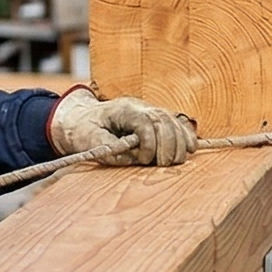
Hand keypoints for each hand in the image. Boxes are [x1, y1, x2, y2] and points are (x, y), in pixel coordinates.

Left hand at [51, 89, 196, 166]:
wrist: (82, 119)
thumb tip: (134, 157)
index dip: (150, 142)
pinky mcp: (156, 120)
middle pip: (164, 121)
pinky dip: (186, 136)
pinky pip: (178, 124)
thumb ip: (111, 149)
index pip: (146, 122)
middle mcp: (140, 107)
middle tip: (163, 164)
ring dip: (180, 142)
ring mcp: (150, 111)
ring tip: (173, 161)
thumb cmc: (84, 130)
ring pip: (174, 121)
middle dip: (168, 145)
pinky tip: (190, 149)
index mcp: (123, 110)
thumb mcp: (89, 140)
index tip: (143, 159)